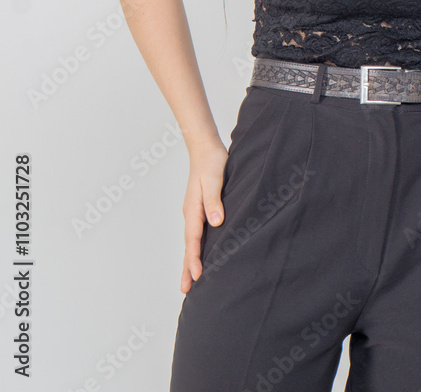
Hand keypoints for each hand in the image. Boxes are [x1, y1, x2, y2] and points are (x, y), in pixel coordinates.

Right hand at [180, 139, 228, 293]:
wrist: (205, 149)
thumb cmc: (211, 162)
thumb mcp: (215, 179)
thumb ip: (214, 200)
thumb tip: (216, 222)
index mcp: (193, 209)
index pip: (193, 239)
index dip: (195, 257)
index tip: (197, 275)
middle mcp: (191, 214)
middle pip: (188, 245)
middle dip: (186, 267)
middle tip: (185, 290)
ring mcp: (194, 213)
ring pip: (192, 242)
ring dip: (190, 261)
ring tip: (189, 281)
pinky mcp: (200, 210)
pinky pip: (197, 234)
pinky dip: (196, 248)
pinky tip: (201, 255)